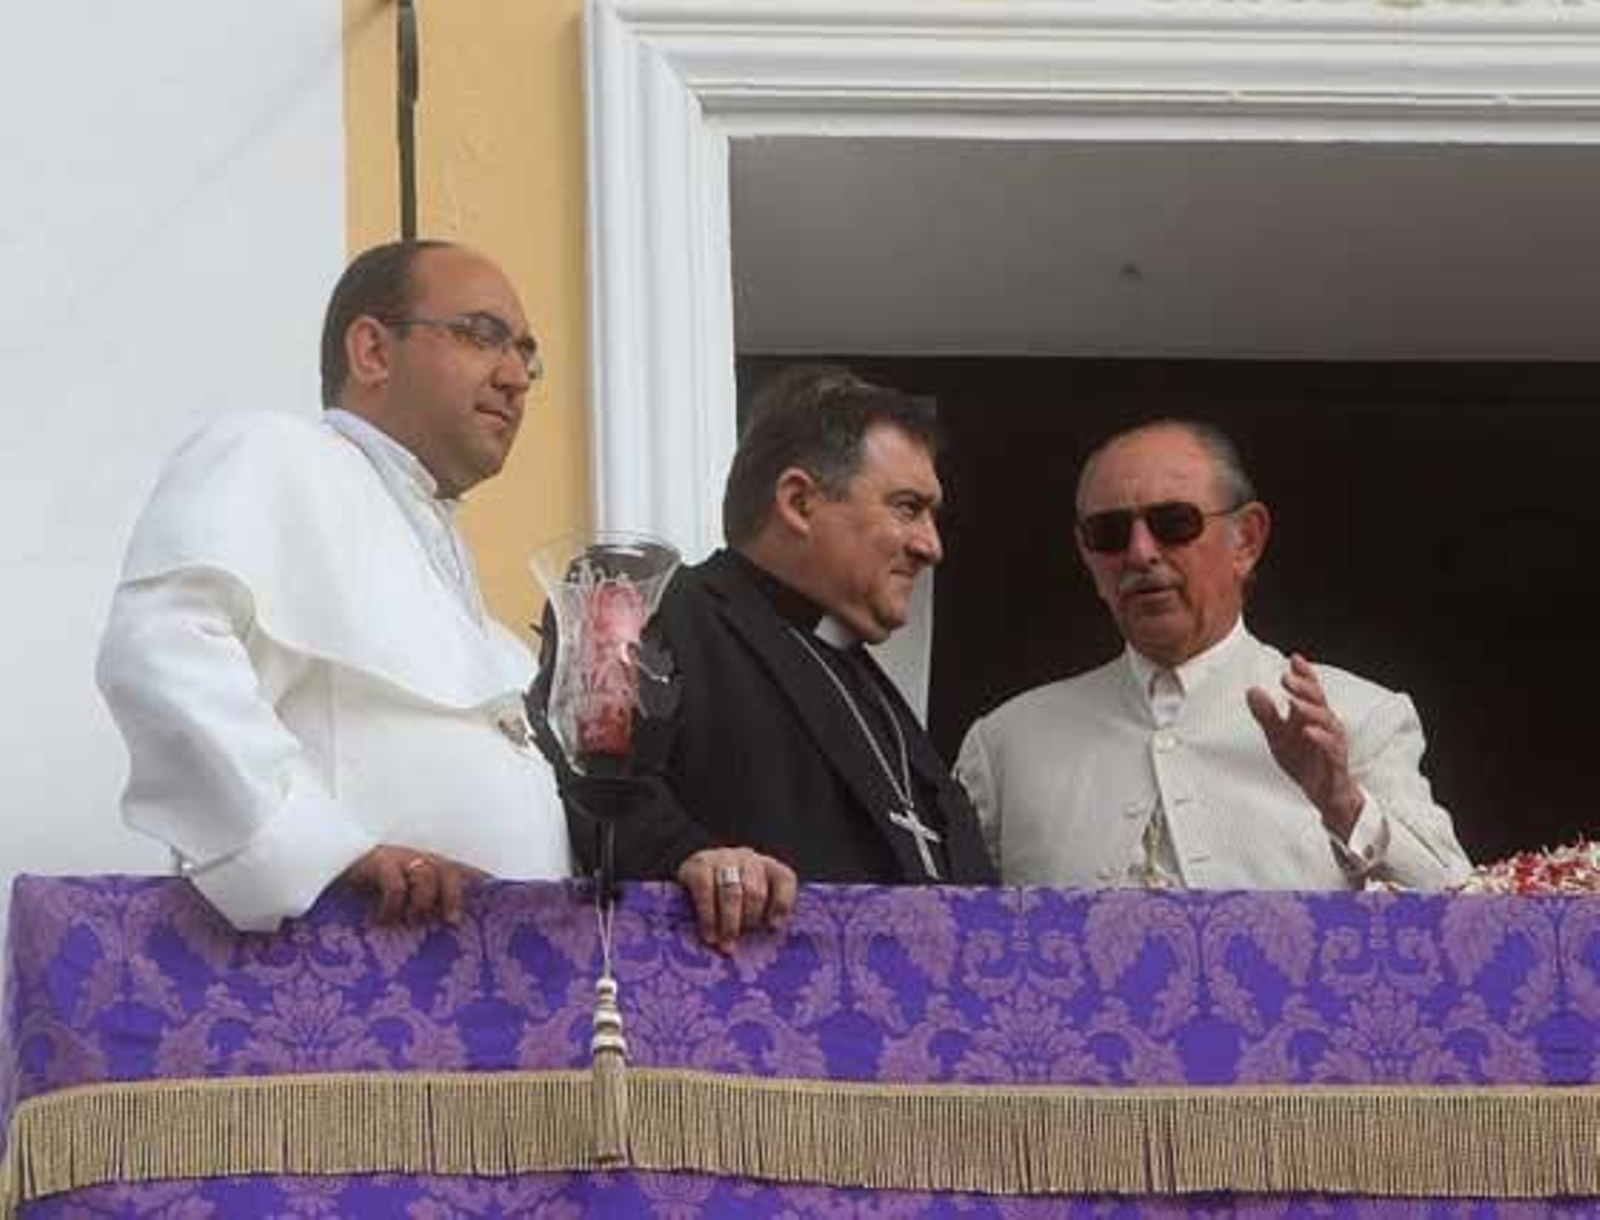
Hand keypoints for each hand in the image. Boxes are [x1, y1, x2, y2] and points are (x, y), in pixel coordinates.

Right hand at [342, 845, 488, 925]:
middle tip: (450, 921)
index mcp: (431, 868)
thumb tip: (444, 933)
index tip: (500, 897)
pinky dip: (392, 905)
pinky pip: (395, 884)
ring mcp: (399, 858)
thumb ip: (421, 912)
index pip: (464, 872)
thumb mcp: (400, 904)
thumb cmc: (367, 894)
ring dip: (421, 903)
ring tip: (408, 921)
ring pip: (427, 875)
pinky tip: (381, 919)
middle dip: (454, 897)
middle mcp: (419, 860)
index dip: (483, 882)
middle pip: (451, 871)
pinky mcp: (378, 862)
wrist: (328, 868)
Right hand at [676, 847, 797, 954]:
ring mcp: (722, 858)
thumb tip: (769, 937)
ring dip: (730, 923)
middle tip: (741, 941)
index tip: (773, 928)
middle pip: (756, 891)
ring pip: (732, 893)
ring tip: (726, 945)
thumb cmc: (724, 902)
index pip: (784, 878)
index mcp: (767, 866)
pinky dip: (709, 918)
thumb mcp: (748, 906)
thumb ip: (762, 917)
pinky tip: (710, 935)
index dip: (781, 904)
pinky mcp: (698, 865)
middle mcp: (747, 857)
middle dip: (749, 920)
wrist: (690, 885)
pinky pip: (706, 893)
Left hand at [1245, 653, 1364, 839]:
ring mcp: (1333, 743)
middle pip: (1319, 701)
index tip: (1294, 659)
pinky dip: (1321, 738)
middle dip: (1304, 687)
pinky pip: (1332, 748)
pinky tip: (1308, 730)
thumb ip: (1266, 714)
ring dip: (1311, 710)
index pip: (1311, 690)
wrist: (1323, 794)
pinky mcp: (1336, 763)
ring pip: (1327, 721)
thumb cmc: (1305, 761)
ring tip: (1294, 702)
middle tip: (1287, 677)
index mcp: (1312, 716)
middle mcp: (1326, 726)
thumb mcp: (1278, 737)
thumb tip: (1252, 690)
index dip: (1305, 674)